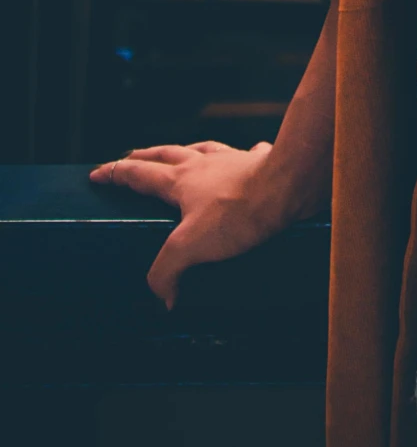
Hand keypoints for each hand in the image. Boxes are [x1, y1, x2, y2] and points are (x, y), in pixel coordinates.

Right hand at [89, 140, 285, 306]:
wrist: (288, 184)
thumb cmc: (239, 211)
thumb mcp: (191, 246)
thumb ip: (167, 272)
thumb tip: (163, 297)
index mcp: (181, 181)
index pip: (138, 174)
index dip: (115, 174)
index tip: (97, 174)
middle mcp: (203, 165)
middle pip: (166, 154)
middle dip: (145, 157)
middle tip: (131, 157)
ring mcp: (232, 161)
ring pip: (201, 150)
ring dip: (187, 152)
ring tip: (181, 154)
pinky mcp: (258, 164)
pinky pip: (244, 155)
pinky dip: (239, 157)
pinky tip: (246, 157)